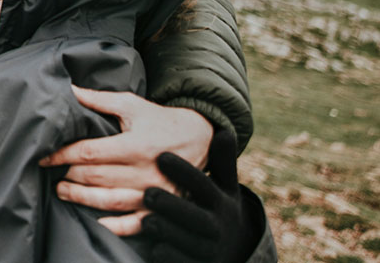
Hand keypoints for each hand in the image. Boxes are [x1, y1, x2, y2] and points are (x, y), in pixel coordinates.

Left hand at [38, 85, 211, 235]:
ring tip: (62, 192)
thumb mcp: (131, 105)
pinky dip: (117, 226)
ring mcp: (154, 192)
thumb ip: (98, 99)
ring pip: (110, 201)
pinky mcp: (162, 206)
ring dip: (82, 199)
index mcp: (135, 145)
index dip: (63, 155)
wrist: (200, 138)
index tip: (44, 157)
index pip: (90, 152)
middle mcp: (145, 171)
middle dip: (69, 176)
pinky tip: (98, 224)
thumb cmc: (159, 120)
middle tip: (50, 175)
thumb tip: (68, 89)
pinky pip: (137, 223)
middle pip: (96, 177)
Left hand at [140, 130, 249, 262]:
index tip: (162, 156)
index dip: (184, 172)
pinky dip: (167, 255)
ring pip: (186, 241)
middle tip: (148, 192)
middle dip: (173, 205)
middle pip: (195, 217)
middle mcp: (216, 226)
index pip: (204, 185)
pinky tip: (152, 247)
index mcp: (221, 202)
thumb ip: (222, 161)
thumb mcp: (225, 187)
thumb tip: (224, 130)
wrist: (234, 250)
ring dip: (165, 230)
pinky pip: (179, 261)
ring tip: (146, 219)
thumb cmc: (218, 208)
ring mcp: (207, 249)